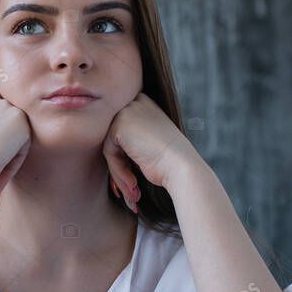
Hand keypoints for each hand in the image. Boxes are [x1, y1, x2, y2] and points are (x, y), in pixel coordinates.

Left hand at [102, 92, 200, 209]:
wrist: (182, 166)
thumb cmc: (171, 161)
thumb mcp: (150, 141)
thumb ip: (131, 138)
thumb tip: (109, 150)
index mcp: (145, 103)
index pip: (122, 131)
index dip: (125, 157)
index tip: (135, 179)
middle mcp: (136, 103)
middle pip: (114, 138)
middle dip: (120, 165)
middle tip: (132, 187)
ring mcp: (127, 111)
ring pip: (110, 146)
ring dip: (119, 171)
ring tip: (133, 188)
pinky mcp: (119, 125)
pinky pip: (109, 152)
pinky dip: (118, 170)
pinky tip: (133, 182)